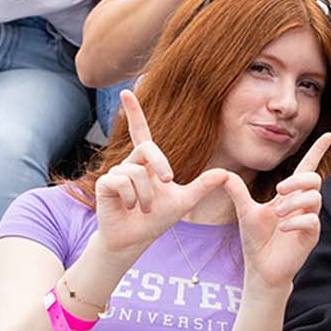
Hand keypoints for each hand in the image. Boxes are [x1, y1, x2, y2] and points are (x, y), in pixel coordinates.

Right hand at [92, 90, 236, 259]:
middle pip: (148, 148)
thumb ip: (204, 185)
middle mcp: (130, 163)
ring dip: (146, 194)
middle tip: (168, 182)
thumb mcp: (185, 200)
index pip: (141, 132)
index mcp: (147, 163)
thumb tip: (226, 173)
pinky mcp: (104, 184)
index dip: (134, 113)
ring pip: (136, 172)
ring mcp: (115, 173)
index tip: (127, 91)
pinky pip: (121, 183)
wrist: (135, 239)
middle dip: (160, 164)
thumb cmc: (156, 219)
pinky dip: (132, 198)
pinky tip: (129, 208)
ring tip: (143, 207)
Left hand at [224, 131, 330, 290]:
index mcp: (290, 195)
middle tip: (279, 190)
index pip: (307, 168)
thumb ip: (237, 192)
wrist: (260, 268)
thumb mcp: (245, 212)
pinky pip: (311, 220)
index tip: (328, 134)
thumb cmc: (256, 240)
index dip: (318, 151)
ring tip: (278, 215)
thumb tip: (223, 173)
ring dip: (294, 203)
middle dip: (298, 181)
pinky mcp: (311, 235)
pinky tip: (282, 229)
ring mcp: (310, 219)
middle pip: (314, 179)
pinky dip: (296, 221)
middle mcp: (303, 204)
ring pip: (315, 198)